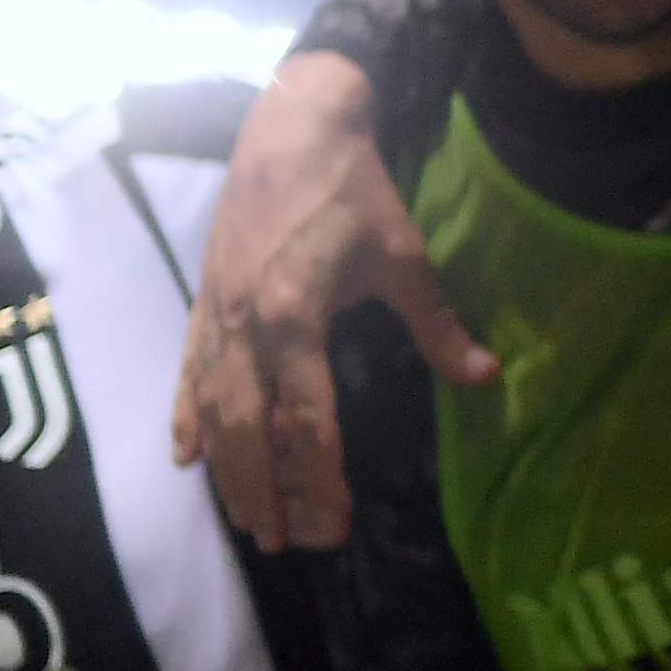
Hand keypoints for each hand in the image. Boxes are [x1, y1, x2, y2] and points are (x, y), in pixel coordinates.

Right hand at [170, 54, 493, 550]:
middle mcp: (246, 327)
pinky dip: (186, 417)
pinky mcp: (203, 302)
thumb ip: (438, 323)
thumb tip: (485, 375)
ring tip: (242, 516)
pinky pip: (186, 373)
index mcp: (296, 318)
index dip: (320, 477)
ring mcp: (216, 316)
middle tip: (277, 543)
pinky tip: (185, 456)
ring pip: (210, 409)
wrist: (290, 128)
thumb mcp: (404, 256)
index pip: (308, 419)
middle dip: (259, 491)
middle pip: (245, 429)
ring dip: (225, 468)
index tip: (334, 523)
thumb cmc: (353, 190)